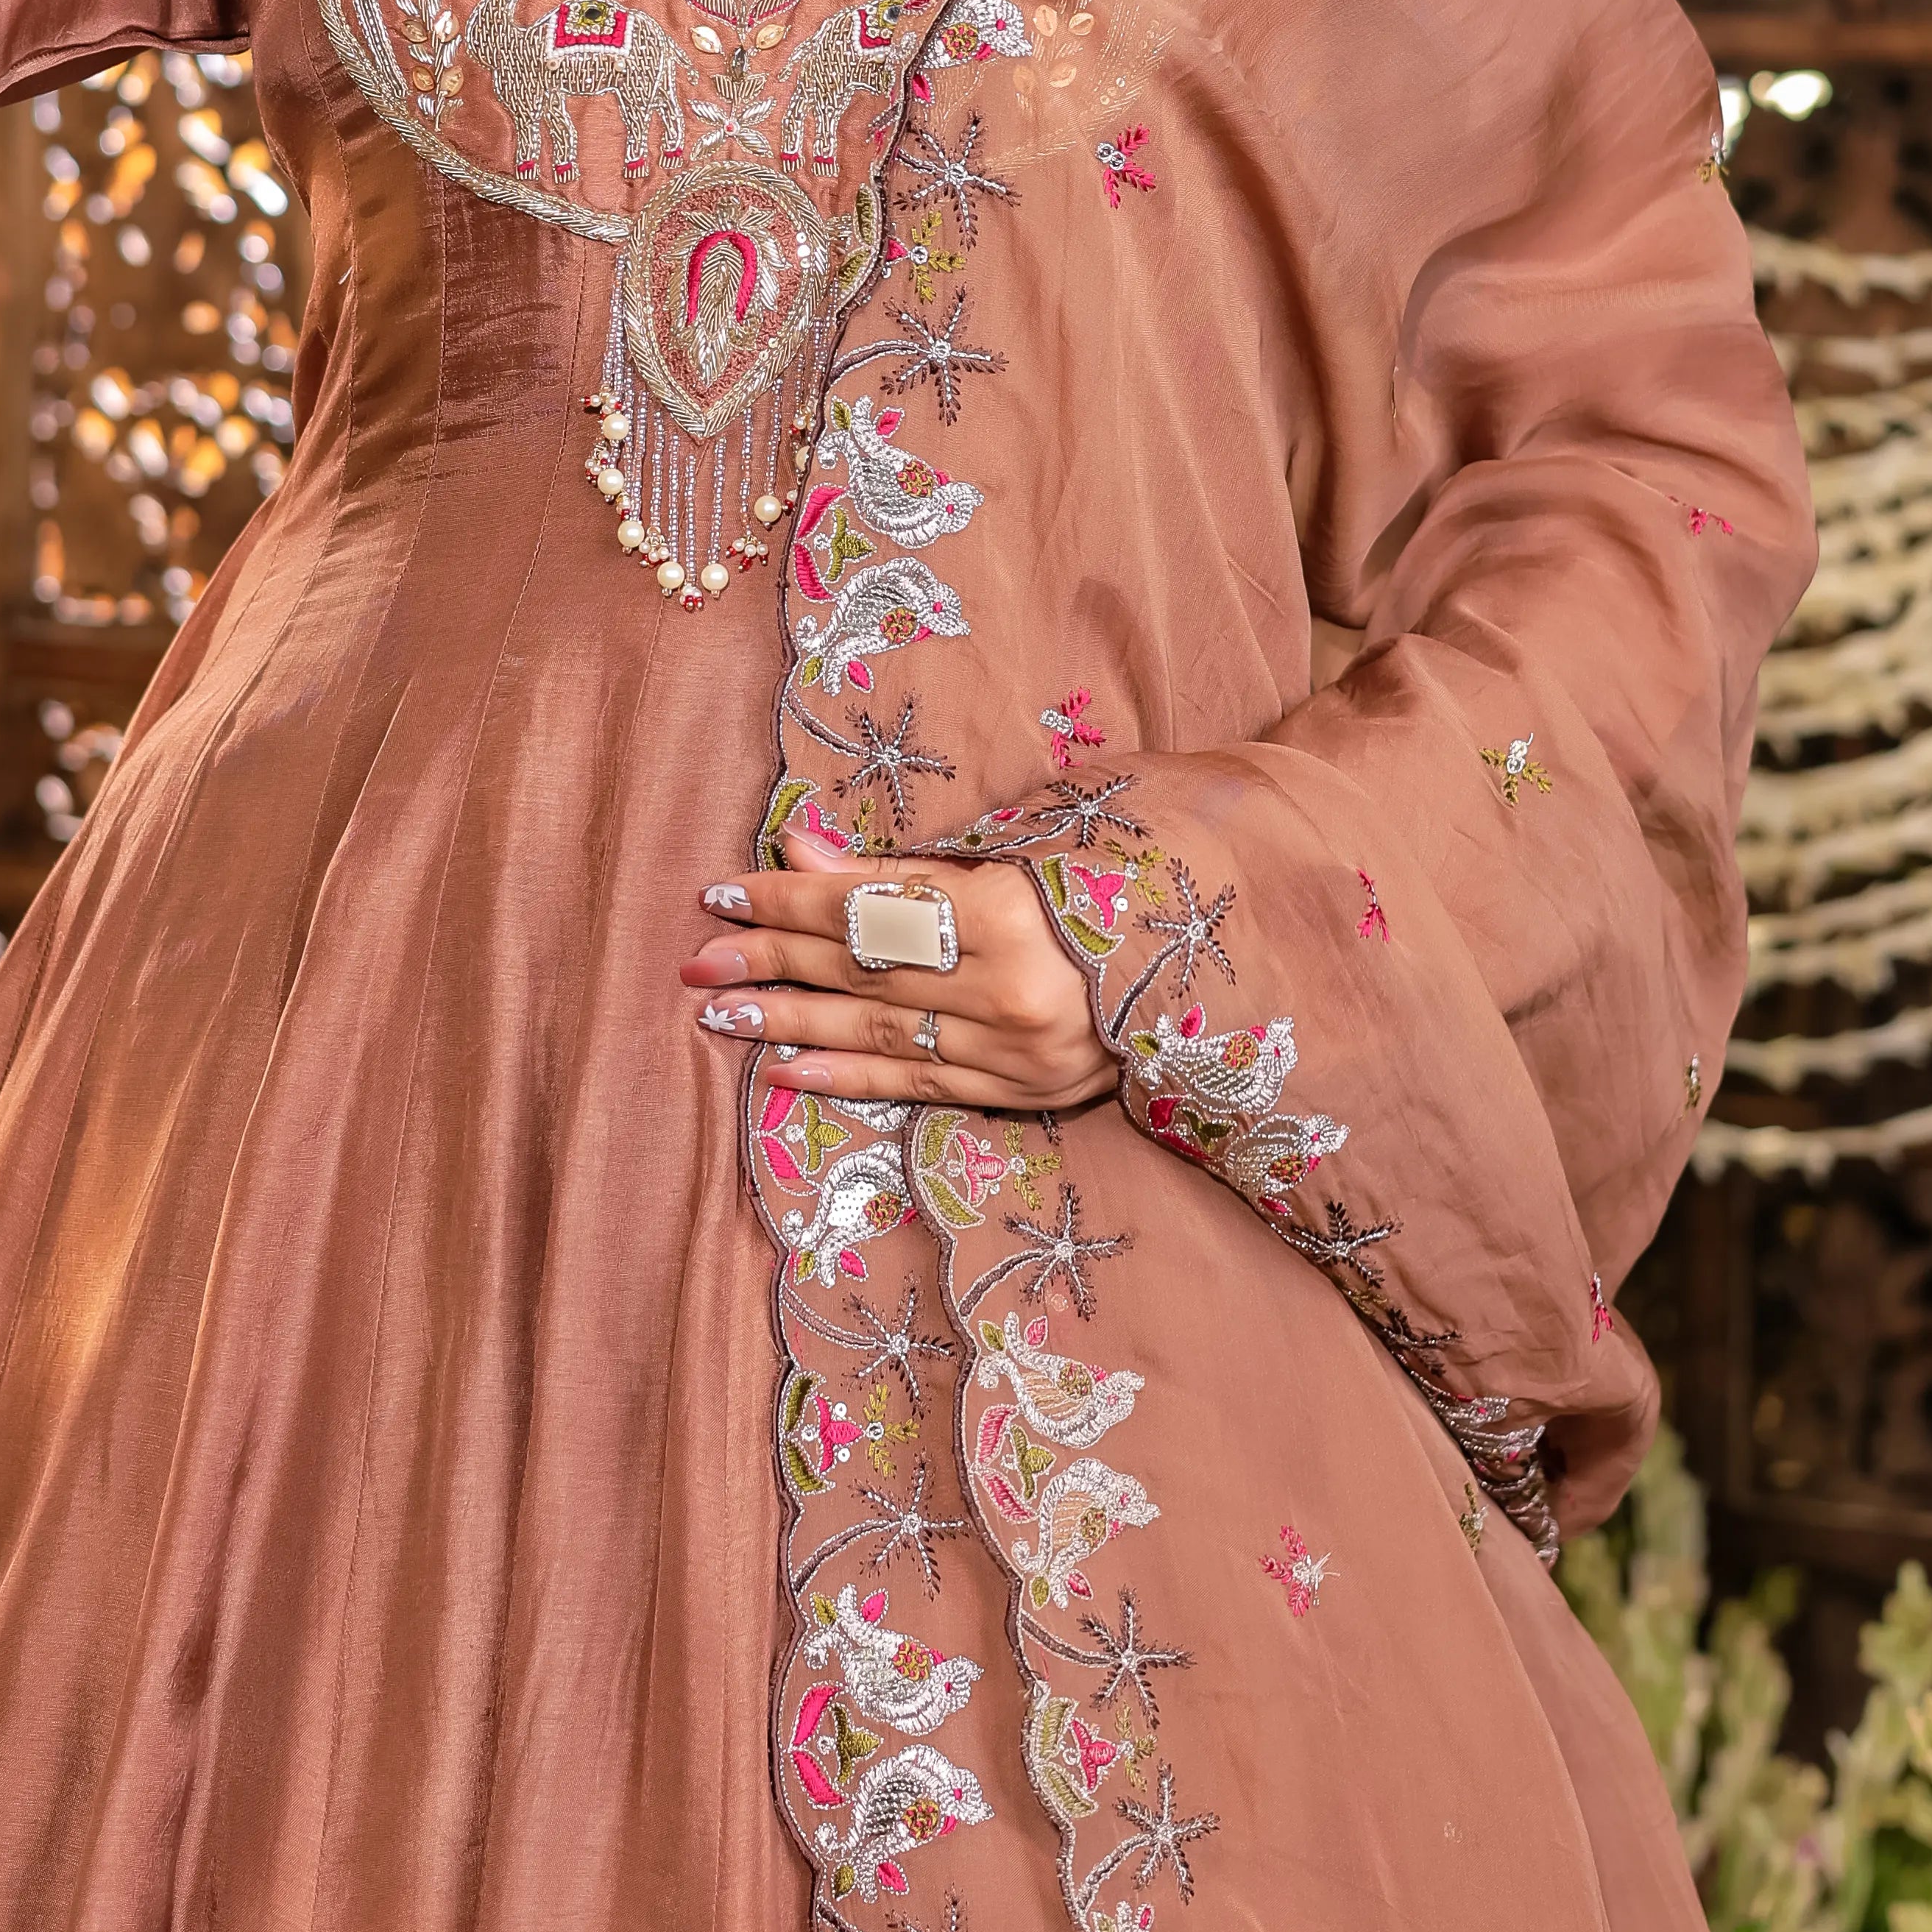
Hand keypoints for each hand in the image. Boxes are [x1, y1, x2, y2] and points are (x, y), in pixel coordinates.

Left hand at [678, 824, 1121, 1111]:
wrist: (1234, 933)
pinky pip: (921, 1084)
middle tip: (697, 962)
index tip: (722, 893)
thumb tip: (802, 848)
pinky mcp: (1030, 1091)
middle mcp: (1013, 994)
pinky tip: (784, 1071)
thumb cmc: (1124, 861)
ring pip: (882, 1036)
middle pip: (864, 975)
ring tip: (720, 1016)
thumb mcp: (1023, 839)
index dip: (788, 900)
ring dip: (791, 1025)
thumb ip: (908, 863)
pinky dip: (848, 1076)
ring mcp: (1021, 1053)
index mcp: (1014, 915)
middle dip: (772, 964)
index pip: (871, 909)